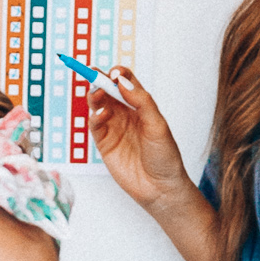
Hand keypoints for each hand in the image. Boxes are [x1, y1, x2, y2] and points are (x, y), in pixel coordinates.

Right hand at [87, 69, 189, 210]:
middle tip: (95, 75)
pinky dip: (95, 117)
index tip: (114, 72)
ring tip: (98, 93)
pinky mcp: (104, 143)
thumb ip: (141, 101)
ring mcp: (114, 128)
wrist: (160, 188)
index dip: (118, 74)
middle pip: (108, 90)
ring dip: (95, 96)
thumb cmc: (165, 156)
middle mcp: (125, 114)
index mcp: (140, 105)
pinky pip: (95, 125)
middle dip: (100, 81)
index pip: (125, 82)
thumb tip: (122, 81)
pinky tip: (102, 114)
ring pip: (98, 105)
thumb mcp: (157, 124)